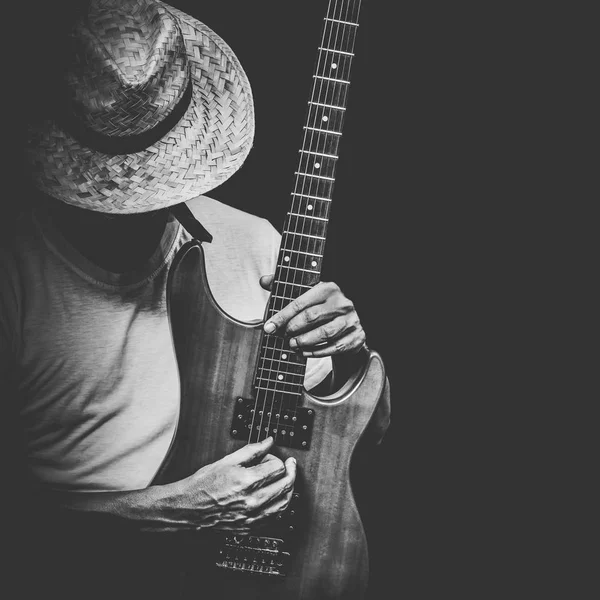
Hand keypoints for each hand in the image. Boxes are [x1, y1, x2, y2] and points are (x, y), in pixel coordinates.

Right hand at [158, 437, 295, 531]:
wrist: (189, 507)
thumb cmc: (204, 484)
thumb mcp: (227, 460)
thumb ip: (252, 450)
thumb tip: (268, 441)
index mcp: (247, 482)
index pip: (277, 468)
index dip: (275, 458)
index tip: (269, 456)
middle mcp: (252, 501)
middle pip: (286, 484)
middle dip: (290, 471)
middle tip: (290, 464)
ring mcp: (252, 516)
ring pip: (284, 502)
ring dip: (289, 488)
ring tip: (287, 479)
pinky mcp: (250, 526)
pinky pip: (275, 517)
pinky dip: (281, 504)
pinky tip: (278, 496)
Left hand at [260, 276, 365, 357]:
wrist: (352, 321)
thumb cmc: (323, 307)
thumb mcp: (307, 294)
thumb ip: (285, 286)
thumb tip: (264, 280)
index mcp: (329, 288)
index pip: (301, 303)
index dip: (282, 316)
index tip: (269, 327)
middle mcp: (342, 303)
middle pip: (312, 317)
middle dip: (293, 329)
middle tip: (283, 336)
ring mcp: (351, 320)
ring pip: (324, 334)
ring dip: (304, 342)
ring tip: (292, 345)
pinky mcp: (356, 337)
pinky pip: (334, 347)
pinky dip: (317, 352)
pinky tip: (305, 352)